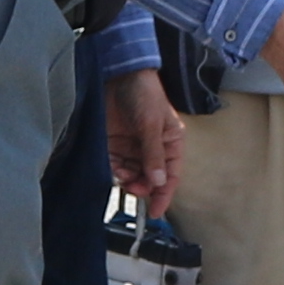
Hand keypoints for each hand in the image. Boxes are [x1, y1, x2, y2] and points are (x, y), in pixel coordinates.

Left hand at [105, 66, 186, 205]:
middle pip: (149, 178)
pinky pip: (114, 164)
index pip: (170, 175)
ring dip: (126, 179)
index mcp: (170, 142)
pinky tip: (112, 169)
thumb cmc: (144, 93)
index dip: (164, 194)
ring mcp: (132, 146)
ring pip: (131, 174)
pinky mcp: (114, 143)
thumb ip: (153, 154)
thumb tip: (158, 181)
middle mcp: (152, 147)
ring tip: (121, 175)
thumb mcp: (152, 124)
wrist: (118, 73)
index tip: (156, 212)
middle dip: (142, 186)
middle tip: (134, 189)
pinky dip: (113, 170)